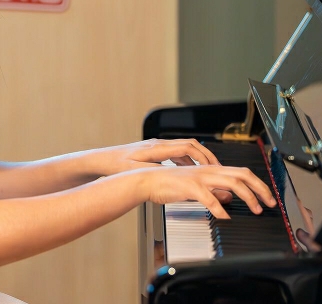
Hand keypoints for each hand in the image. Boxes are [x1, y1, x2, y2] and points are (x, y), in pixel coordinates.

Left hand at [91, 138, 220, 176]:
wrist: (101, 159)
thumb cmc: (115, 164)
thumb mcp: (134, 171)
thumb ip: (155, 173)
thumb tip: (173, 177)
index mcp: (156, 148)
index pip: (187, 147)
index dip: (203, 156)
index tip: (215, 166)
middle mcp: (158, 144)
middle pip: (190, 145)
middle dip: (206, 156)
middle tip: (220, 168)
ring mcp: (156, 147)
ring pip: (184, 148)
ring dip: (198, 158)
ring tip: (210, 171)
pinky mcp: (154, 152)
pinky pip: (176, 153)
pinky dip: (187, 161)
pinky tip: (190, 171)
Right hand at [140, 164, 276, 218]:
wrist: (149, 180)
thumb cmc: (170, 185)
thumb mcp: (197, 188)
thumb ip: (213, 191)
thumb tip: (229, 198)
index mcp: (211, 170)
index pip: (241, 172)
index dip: (258, 183)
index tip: (268, 196)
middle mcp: (209, 170)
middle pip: (242, 174)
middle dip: (260, 188)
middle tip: (270, 202)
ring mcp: (200, 177)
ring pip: (232, 183)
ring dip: (247, 197)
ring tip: (256, 209)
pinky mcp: (190, 187)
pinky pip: (209, 197)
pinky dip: (219, 208)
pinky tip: (225, 217)